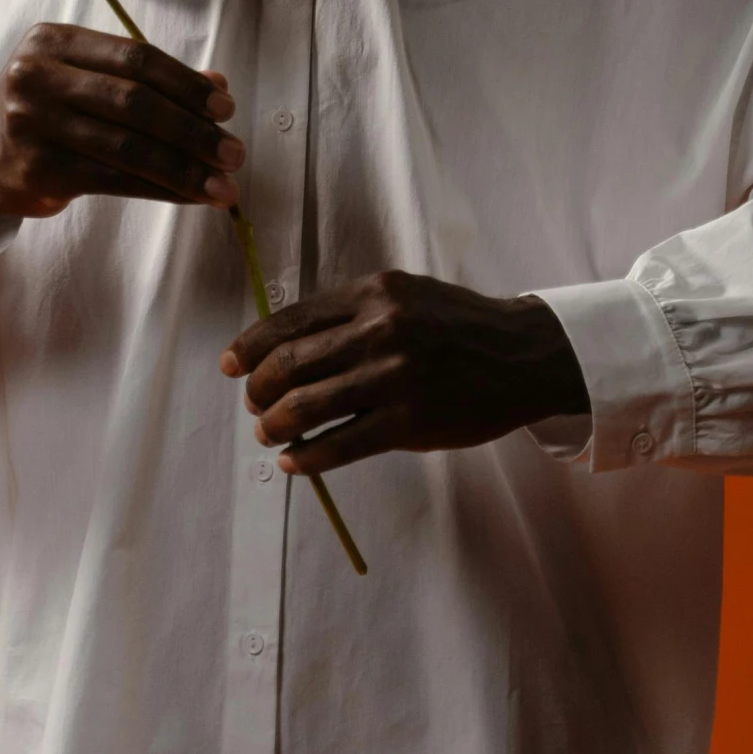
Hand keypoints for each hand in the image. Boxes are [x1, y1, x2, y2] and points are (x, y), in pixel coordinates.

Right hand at [0, 23, 242, 238]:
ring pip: (128, 146)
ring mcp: (33, 123)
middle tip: (234, 151)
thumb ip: (144, 79)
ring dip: (184, 168)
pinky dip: (159, 189)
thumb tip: (219, 84)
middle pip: (134, 101)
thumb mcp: (83, 80)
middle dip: (193, 129)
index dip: (185, 83)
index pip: (135, 57)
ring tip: (224, 185)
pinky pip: (114, 181)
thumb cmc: (44, 113)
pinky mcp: (37, 169)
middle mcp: (37, 76)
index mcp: (53, 40)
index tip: (226, 107)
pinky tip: (190, 196)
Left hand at [219, 269, 587, 476]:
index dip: (250, 345)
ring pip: (308, 406)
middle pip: (290, 364)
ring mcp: (395, 377)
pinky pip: (342, 444)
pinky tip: (295, 461)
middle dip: (258, 390)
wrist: (522, 356)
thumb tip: (286, 344)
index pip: (291, 319)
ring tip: (268, 434)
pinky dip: (308, 457)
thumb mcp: (404, 296)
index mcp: (373, 292)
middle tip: (253, 405)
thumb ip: (352, 312)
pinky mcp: (410, 422)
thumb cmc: (457, 326)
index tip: (231, 364)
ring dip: (275, 426)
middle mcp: (380, 328)